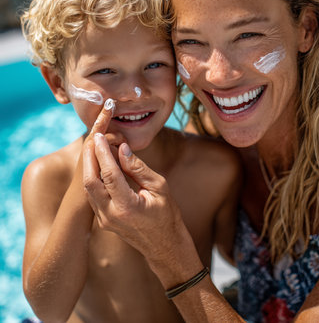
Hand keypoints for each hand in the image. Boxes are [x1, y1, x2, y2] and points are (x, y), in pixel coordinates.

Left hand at [83, 133, 184, 262]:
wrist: (164, 245)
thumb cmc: (167, 215)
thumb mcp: (159, 187)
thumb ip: (138, 168)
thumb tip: (122, 148)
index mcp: (127, 207)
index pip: (109, 174)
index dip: (103, 153)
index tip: (100, 135)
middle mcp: (110, 215)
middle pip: (90, 182)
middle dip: (89, 157)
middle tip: (93, 138)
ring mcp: (104, 220)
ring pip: (87, 188)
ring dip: (89, 166)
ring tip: (96, 147)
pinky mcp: (102, 220)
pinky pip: (92, 195)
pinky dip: (94, 177)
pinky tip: (99, 164)